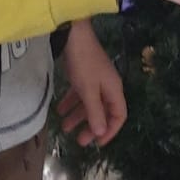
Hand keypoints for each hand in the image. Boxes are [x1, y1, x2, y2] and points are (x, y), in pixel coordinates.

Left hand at [57, 19, 125, 146]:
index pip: (119, 116)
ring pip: (89, 103)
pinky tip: (60, 109)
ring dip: (78, 116)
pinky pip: (80, 93)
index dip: (110, 131)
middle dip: (91, 126)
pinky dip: (72, 102)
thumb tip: (101, 132)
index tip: (97, 143)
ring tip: (64, 127)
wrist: (74, 35)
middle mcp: (107, 86)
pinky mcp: (84, 73)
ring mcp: (96, 79)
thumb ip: (95, 112)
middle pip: (103, 112)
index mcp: (114, 90)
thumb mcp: (88, 91)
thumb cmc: (84, 64)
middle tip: (78, 140)